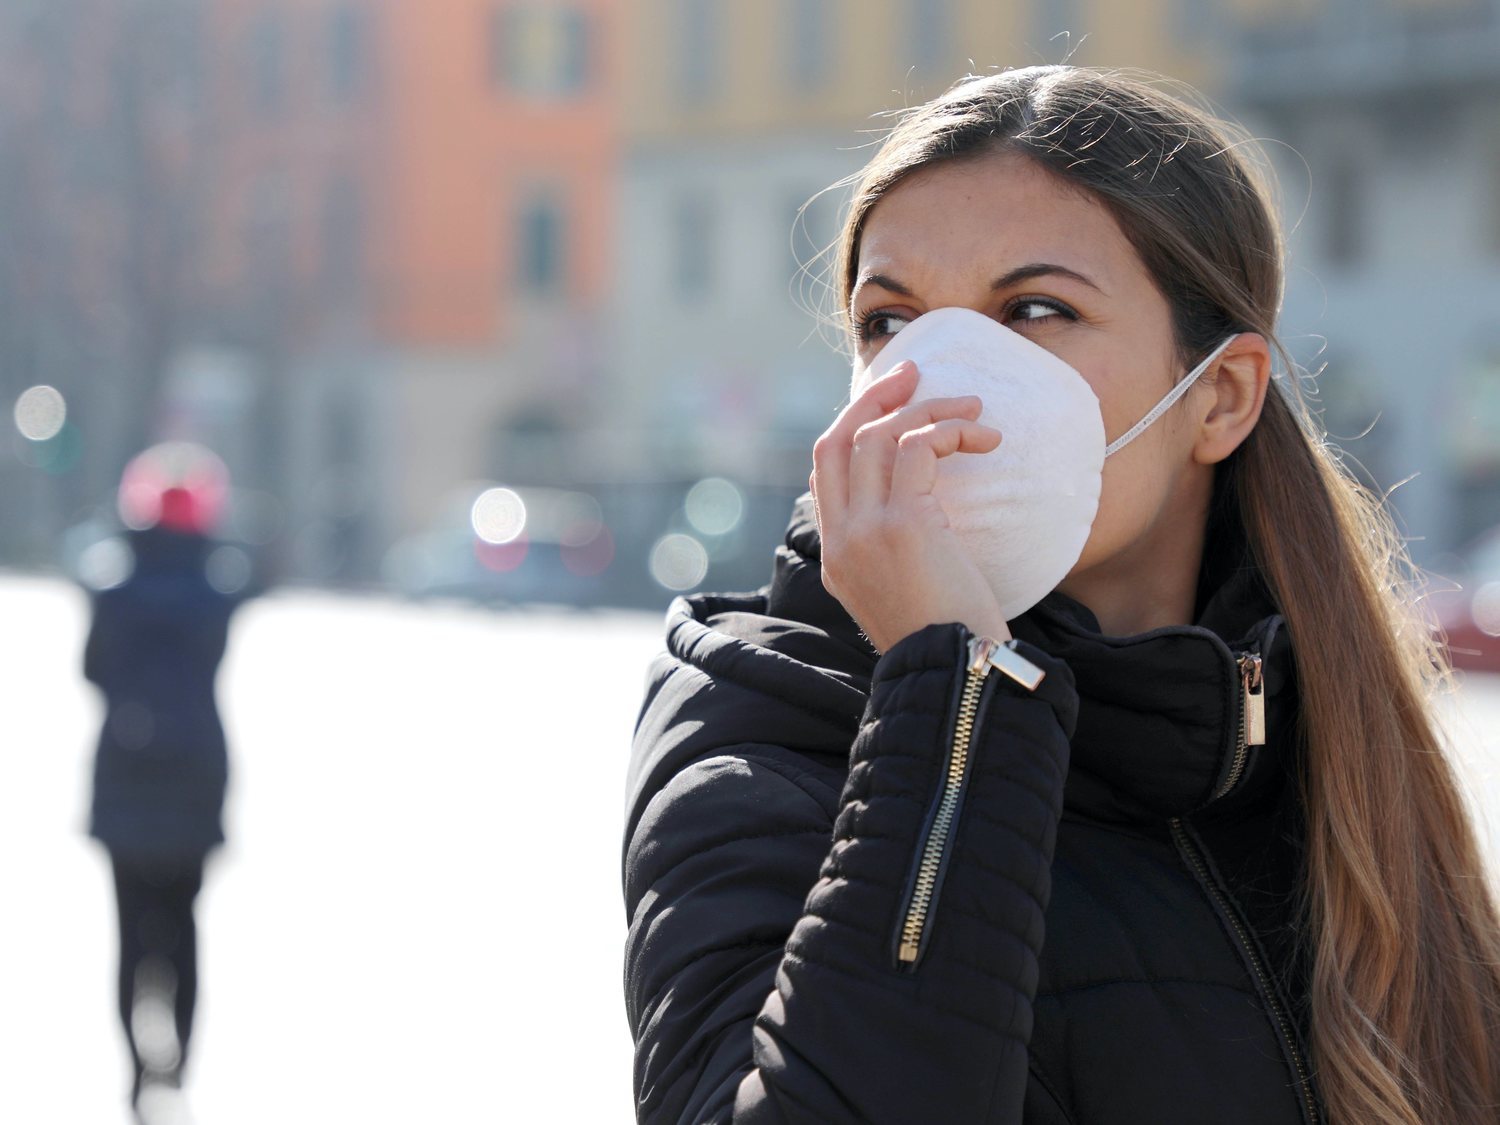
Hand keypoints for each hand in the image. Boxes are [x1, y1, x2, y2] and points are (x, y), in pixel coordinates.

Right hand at [810, 360, 1013, 652]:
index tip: (893, 409)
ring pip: (876, 435)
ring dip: (927, 408)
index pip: (824, 473)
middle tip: (914, 375)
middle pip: (835, 440)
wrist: (958, 676)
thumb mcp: (910, 595)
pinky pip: (918, 445)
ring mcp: (865, 530)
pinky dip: (950, 429)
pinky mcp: (902, 522)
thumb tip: (929, 514)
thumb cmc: (952, 642)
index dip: (854, 429)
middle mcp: (840, 540)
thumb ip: (901, 554)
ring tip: (972, 407)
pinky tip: (984, 439)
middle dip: (873, 398)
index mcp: (836, 558)